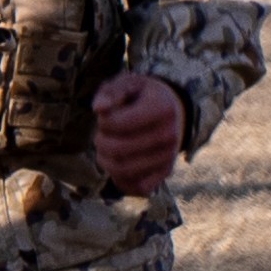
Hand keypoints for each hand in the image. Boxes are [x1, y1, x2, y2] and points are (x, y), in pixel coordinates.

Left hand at [87, 68, 186, 196]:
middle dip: (100, 141)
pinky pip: (135, 187)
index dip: (103, 121)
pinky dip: (119, 178)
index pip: (117, 124)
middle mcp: (170, 135)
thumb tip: (99, 109)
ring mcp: (169, 157)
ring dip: (105, 160)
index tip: (107, 115)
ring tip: (107, 148)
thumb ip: (110, 92)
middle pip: (117, 149)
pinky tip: (118, 162)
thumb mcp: (127, 84)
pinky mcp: (165, 173)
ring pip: (122, 170)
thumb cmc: (142, 96)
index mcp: (162, 108)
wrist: (172, 111)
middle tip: (102, 134)